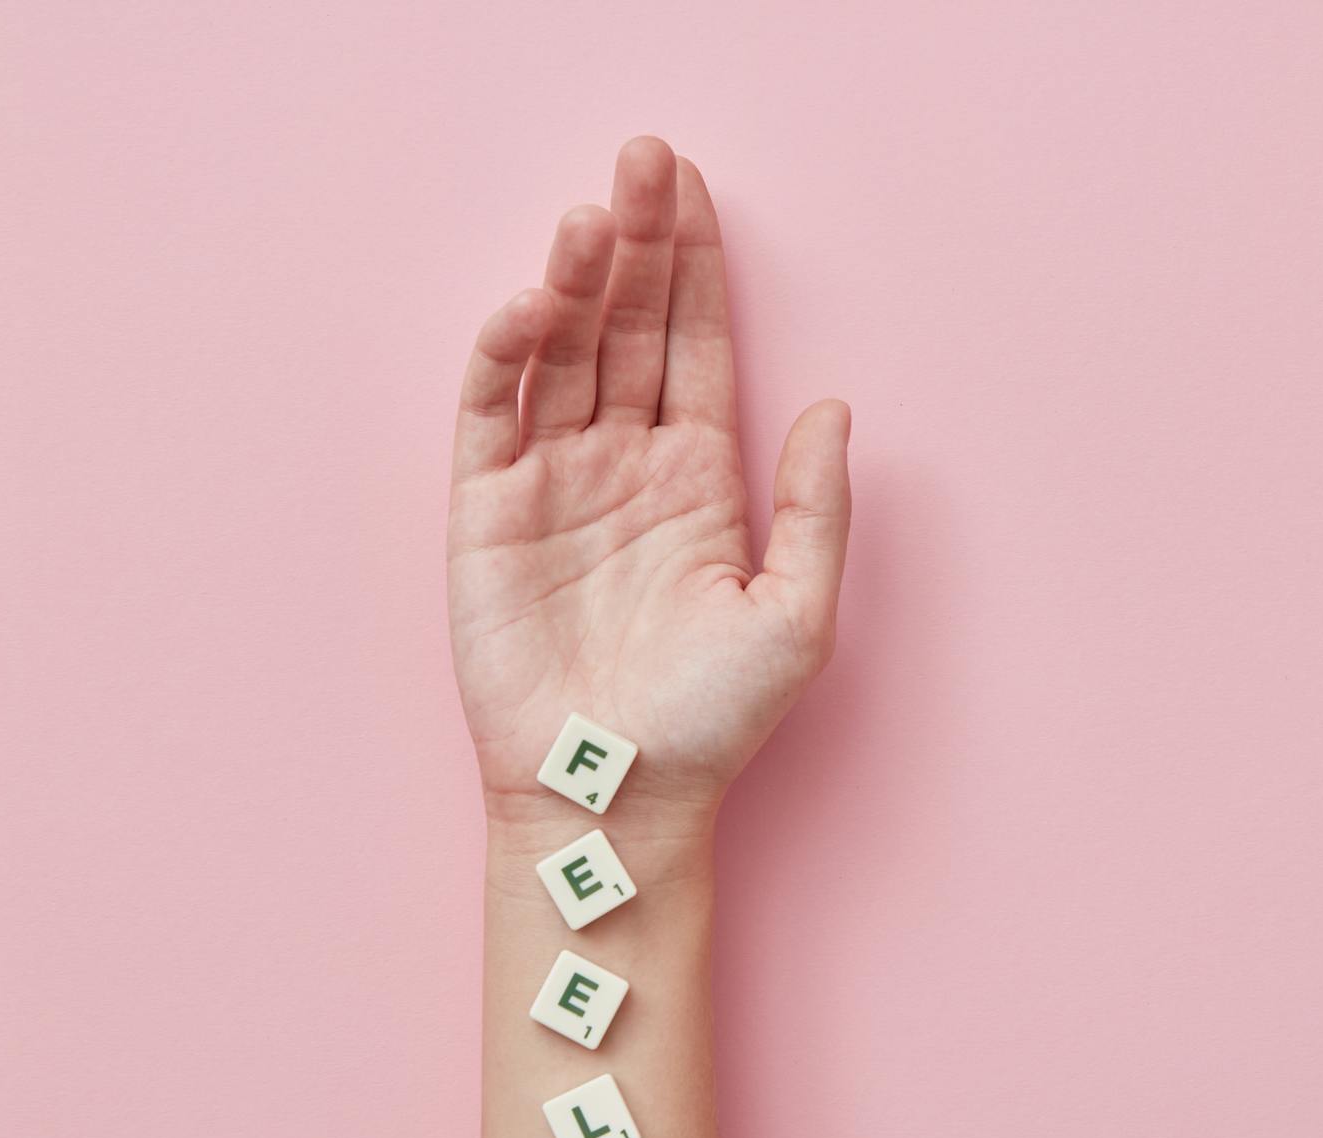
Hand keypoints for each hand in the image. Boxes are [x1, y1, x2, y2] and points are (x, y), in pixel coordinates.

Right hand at [446, 137, 850, 824]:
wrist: (616, 794)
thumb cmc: (710, 721)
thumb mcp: (795, 615)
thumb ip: (816, 507)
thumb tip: (834, 404)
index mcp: (699, 474)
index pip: (694, 342)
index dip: (694, 264)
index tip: (693, 185)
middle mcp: (625, 461)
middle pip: (629, 325)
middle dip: (637, 242)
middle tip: (642, 157)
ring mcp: (554, 480)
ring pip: (561, 353)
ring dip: (574, 282)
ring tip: (592, 219)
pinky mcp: (488, 512)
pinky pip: (492, 414)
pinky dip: (505, 357)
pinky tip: (530, 307)